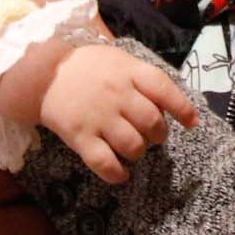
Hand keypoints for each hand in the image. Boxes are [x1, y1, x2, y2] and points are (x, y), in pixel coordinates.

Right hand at [35, 41, 198, 184]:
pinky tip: (120, 174)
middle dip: (158, 135)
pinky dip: (117, 174)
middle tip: (152, 135)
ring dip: (139, 153)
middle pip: (153, 123)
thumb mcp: (117, 60)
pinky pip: (105, 163)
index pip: (164, 89)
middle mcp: (117, 95)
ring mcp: (98, 117)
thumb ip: (142, 77)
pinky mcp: (80, 137)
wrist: (43, 74)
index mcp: (129, 72)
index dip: (183, 109)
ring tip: (134, 150)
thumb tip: (171, 102)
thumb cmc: (87, 68)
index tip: (192, 123)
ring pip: (133, 146)